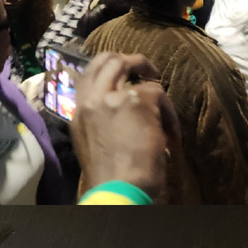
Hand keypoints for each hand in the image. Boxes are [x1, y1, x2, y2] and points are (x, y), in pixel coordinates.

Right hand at [72, 52, 181, 201]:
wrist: (118, 188)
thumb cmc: (110, 175)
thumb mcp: (94, 142)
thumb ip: (102, 120)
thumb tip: (122, 111)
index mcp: (77, 112)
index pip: (87, 75)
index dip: (108, 68)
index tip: (126, 75)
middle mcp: (90, 99)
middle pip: (106, 60)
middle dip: (129, 60)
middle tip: (147, 70)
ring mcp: (111, 97)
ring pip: (130, 67)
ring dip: (152, 84)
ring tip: (162, 102)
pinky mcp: (136, 101)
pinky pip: (157, 92)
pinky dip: (168, 111)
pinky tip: (170, 133)